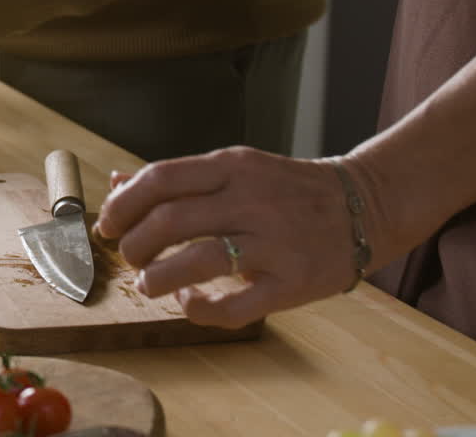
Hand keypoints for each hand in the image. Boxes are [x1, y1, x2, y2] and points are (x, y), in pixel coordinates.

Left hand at [93, 147, 361, 329]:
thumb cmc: (287, 189)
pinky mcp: (293, 283)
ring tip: (148, 283)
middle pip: (171, 220)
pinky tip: (188, 302)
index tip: (108, 225)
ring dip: (158, 277)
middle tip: (128, 257)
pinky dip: (200, 309)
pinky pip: (236, 305)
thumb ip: (177, 179)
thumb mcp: (234, 169)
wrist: (366, 205)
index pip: (160, 178)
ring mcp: (275, 242)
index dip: (123, 205)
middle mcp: (251, 200)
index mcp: (232, 167)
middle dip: (134, 243)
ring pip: (199, 260)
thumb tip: (116, 182)